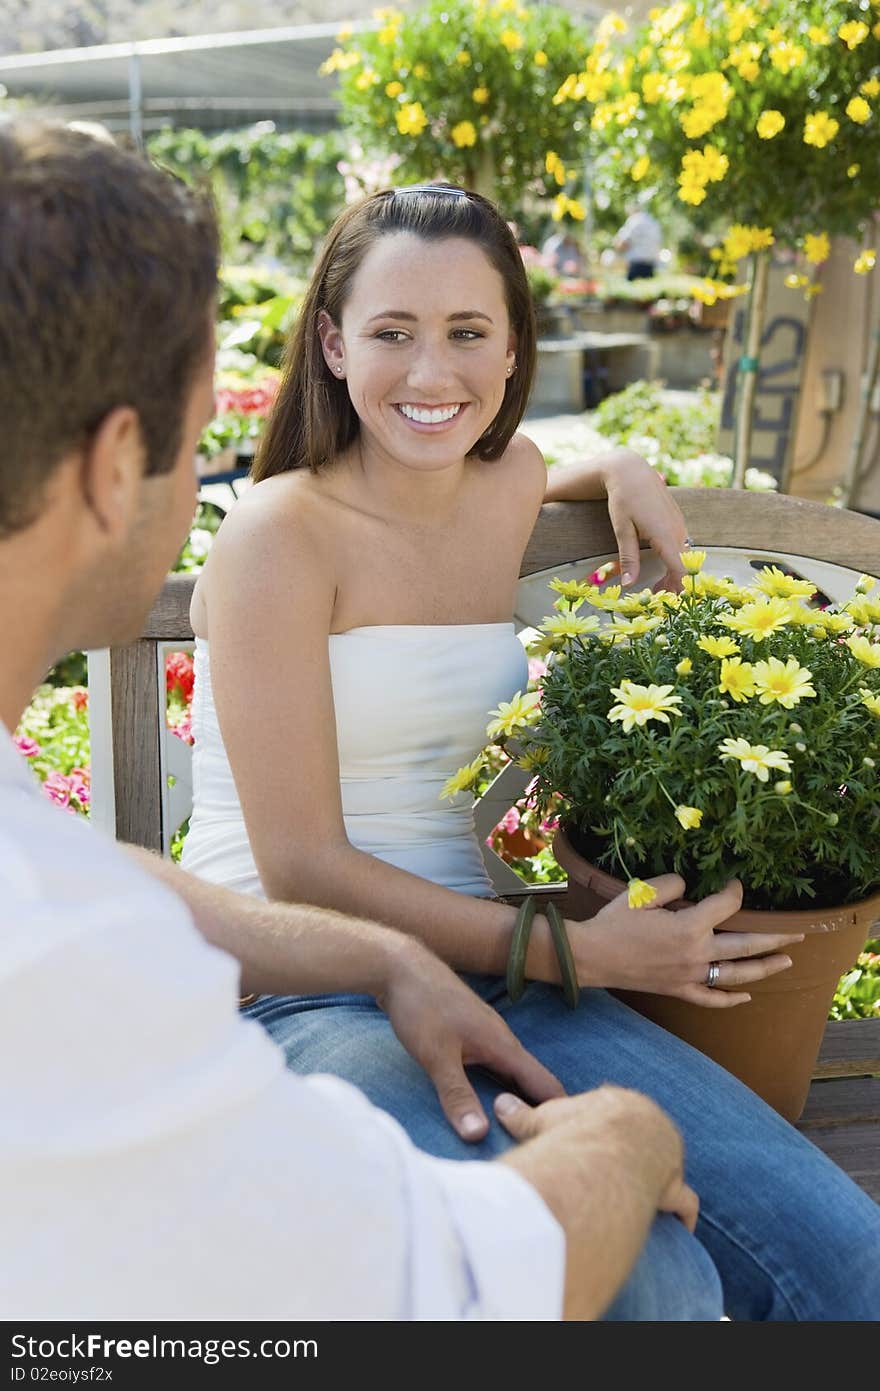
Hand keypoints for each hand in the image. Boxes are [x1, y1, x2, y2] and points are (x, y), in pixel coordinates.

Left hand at [376, 940, 564, 1141]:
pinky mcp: (469, 1036)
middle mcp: (502, 1041)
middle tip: (542, 1146)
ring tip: (518, 1132)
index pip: (545, 1084)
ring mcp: (485, 1036)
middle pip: (531, 1082)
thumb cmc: (421, 1006)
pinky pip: (494, 1067)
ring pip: (511, 1075)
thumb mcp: (437, 1056)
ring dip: (516, 1100)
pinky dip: (497, 1088)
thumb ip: (458, 1096)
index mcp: (504, 1045)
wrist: (399, 966)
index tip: (561, 1142)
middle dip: (539, 1112)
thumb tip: (478, 1136)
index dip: (556, 1113)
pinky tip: (488, 1102)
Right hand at [494, 1085, 697, 1232]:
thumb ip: (523, 1114)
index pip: (615, 1113)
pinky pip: (683, 1203)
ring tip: (650, 1194)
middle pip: (646, 1137)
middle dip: (637, 1150)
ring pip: (669, 1166)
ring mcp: (666, 1157)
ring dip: (662, 1178)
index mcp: (619, 1104)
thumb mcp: (544, 1120)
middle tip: (622, 1167)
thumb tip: (500, 1102)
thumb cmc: (574, 1133)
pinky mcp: (673, 1188)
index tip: (596, 1137)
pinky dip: (680, 1214)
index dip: (605, 1126)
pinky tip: (678, 1228)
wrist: (607, 1153)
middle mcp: (649, 1126)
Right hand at [568, 875, 804, 1007]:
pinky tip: (746, 996)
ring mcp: (690, 976)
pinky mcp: (679, 990)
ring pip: (737, 974)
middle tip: (798, 932)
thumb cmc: (613, 922)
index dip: (735, 892)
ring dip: (765, 967)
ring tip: (787, 960)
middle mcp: (697, 954)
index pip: (727, 906)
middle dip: (775, 936)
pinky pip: (711, 998)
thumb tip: (689, 889)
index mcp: (690, 926)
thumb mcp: (641, 893)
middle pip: (746, 944)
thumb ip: (672, 886)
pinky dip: (731, 998)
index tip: (736, 884)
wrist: (590, 956)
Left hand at [600, 448, 688, 591]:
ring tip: (657, 586)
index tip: (664, 601)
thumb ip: (628, 559)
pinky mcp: (678, 521)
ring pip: (684, 557)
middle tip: (655, 598)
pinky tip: (661, 567)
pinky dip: (674, 560)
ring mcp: (680, 524)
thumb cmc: (623, 499)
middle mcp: (678, 530)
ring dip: (673, 573)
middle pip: (684, 566)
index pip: (680, 570)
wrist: (631, 471)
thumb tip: (629, 585)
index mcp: (666, 535)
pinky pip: (681, 546)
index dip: (675, 589)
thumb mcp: (622, 530)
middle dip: (673, 585)